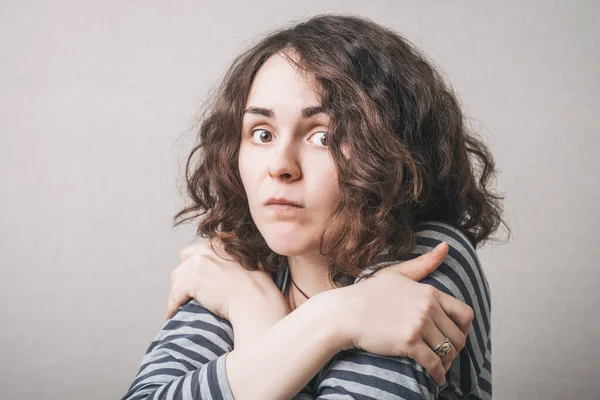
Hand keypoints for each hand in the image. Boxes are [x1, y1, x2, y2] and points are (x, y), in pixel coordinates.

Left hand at [166, 238, 288, 348]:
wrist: (256, 300)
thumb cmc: (259, 287)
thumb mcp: (251, 262)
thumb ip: (236, 258)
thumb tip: (229, 268)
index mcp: (221, 243)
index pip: (197, 250)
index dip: (194, 265)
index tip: (195, 278)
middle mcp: (207, 249)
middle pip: (183, 262)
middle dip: (183, 277)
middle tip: (186, 292)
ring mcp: (199, 264)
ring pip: (177, 279)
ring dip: (176, 291)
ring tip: (178, 304)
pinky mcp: (192, 282)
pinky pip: (175, 295)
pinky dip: (173, 305)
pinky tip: (172, 313)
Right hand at [328, 241, 473, 385]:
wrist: (344, 313)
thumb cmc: (367, 293)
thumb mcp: (396, 273)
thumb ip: (423, 264)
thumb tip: (446, 246)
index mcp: (429, 292)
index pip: (464, 313)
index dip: (463, 329)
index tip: (454, 335)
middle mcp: (427, 308)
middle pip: (458, 336)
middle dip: (454, 349)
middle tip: (445, 355)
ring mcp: (418, 325)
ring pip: (448, 351)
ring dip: (447, 363)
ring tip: (440, 367)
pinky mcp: (409, 343)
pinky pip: (434, 363)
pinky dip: (438, 374)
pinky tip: (436, 378)